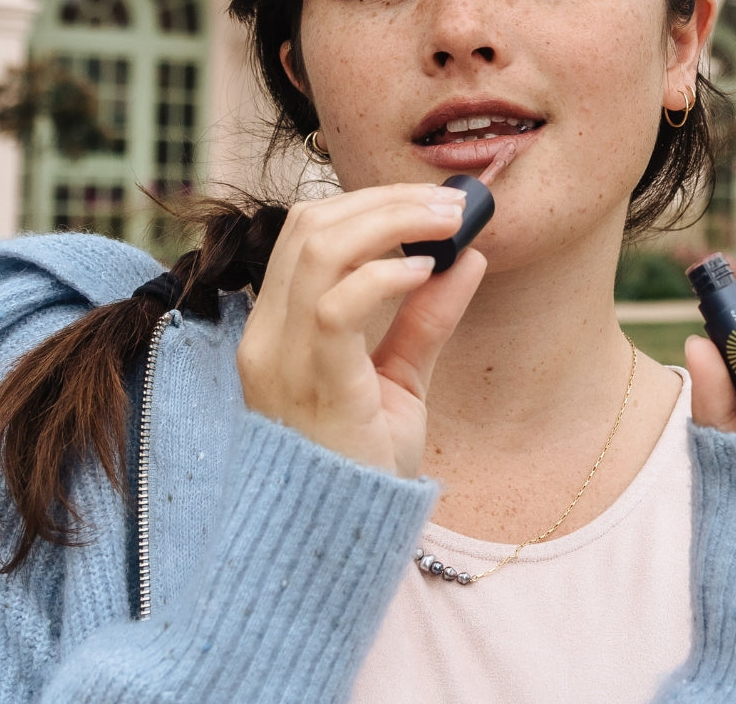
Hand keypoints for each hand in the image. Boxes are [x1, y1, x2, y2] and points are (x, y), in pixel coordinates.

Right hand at [236, 183, 485, 477]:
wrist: (344, 535)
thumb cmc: (364, 460)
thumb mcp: (401, 377)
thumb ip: (427, 317)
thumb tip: (468, 256)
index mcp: (278, 325)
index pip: (307, 231)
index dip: (370, 202)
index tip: (432, 201)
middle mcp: (267, 333)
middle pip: (311, 224)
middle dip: (386, 200)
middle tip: (452, 203)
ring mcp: (281, 356)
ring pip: (321, 247)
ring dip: (392, 220)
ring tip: (449, 222)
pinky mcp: (312, 381)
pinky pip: (337, 305)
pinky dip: (384, 275)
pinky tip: (425, 271)